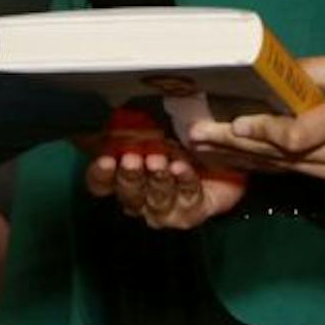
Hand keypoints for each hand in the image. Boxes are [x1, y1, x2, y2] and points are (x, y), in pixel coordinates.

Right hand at [0, 17, 105, 167]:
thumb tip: (19, 36)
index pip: (43, 110)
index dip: (77, 110)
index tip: (102, 104)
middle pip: (35, 132)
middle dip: (65, 120)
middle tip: (92, 105)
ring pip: (16, 145)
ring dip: (40, 131)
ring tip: (63, 113)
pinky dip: (13, 138)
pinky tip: (19, 123)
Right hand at [85, 140, 246, 230]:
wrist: (223, 155)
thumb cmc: (182, 138)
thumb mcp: (157, 125)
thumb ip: (138, 125)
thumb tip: (121, 112)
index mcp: (125, 177)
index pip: (101, 183)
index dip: (100, 174)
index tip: (108, 159)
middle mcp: (141, 199)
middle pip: (127, 195)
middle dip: (130, 177)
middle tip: (134, 159)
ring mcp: (165, 210)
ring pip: (155, 202)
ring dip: (157, 181)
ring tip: (161, 161)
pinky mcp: (191, 213)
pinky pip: (186, 200)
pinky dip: (184, 182)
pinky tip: (182, 168)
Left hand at [186, 53, 324, 182]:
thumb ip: (313, 72)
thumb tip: (270, 72)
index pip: (302, 133)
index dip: (267, 131)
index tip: (236, 124)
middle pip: (282, 154)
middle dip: (234, 145)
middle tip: (195, 136)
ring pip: (283, 168)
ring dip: (240, 158)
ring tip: (202, 150)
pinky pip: (295, 174)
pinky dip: (262, 166)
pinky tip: (234, 160)